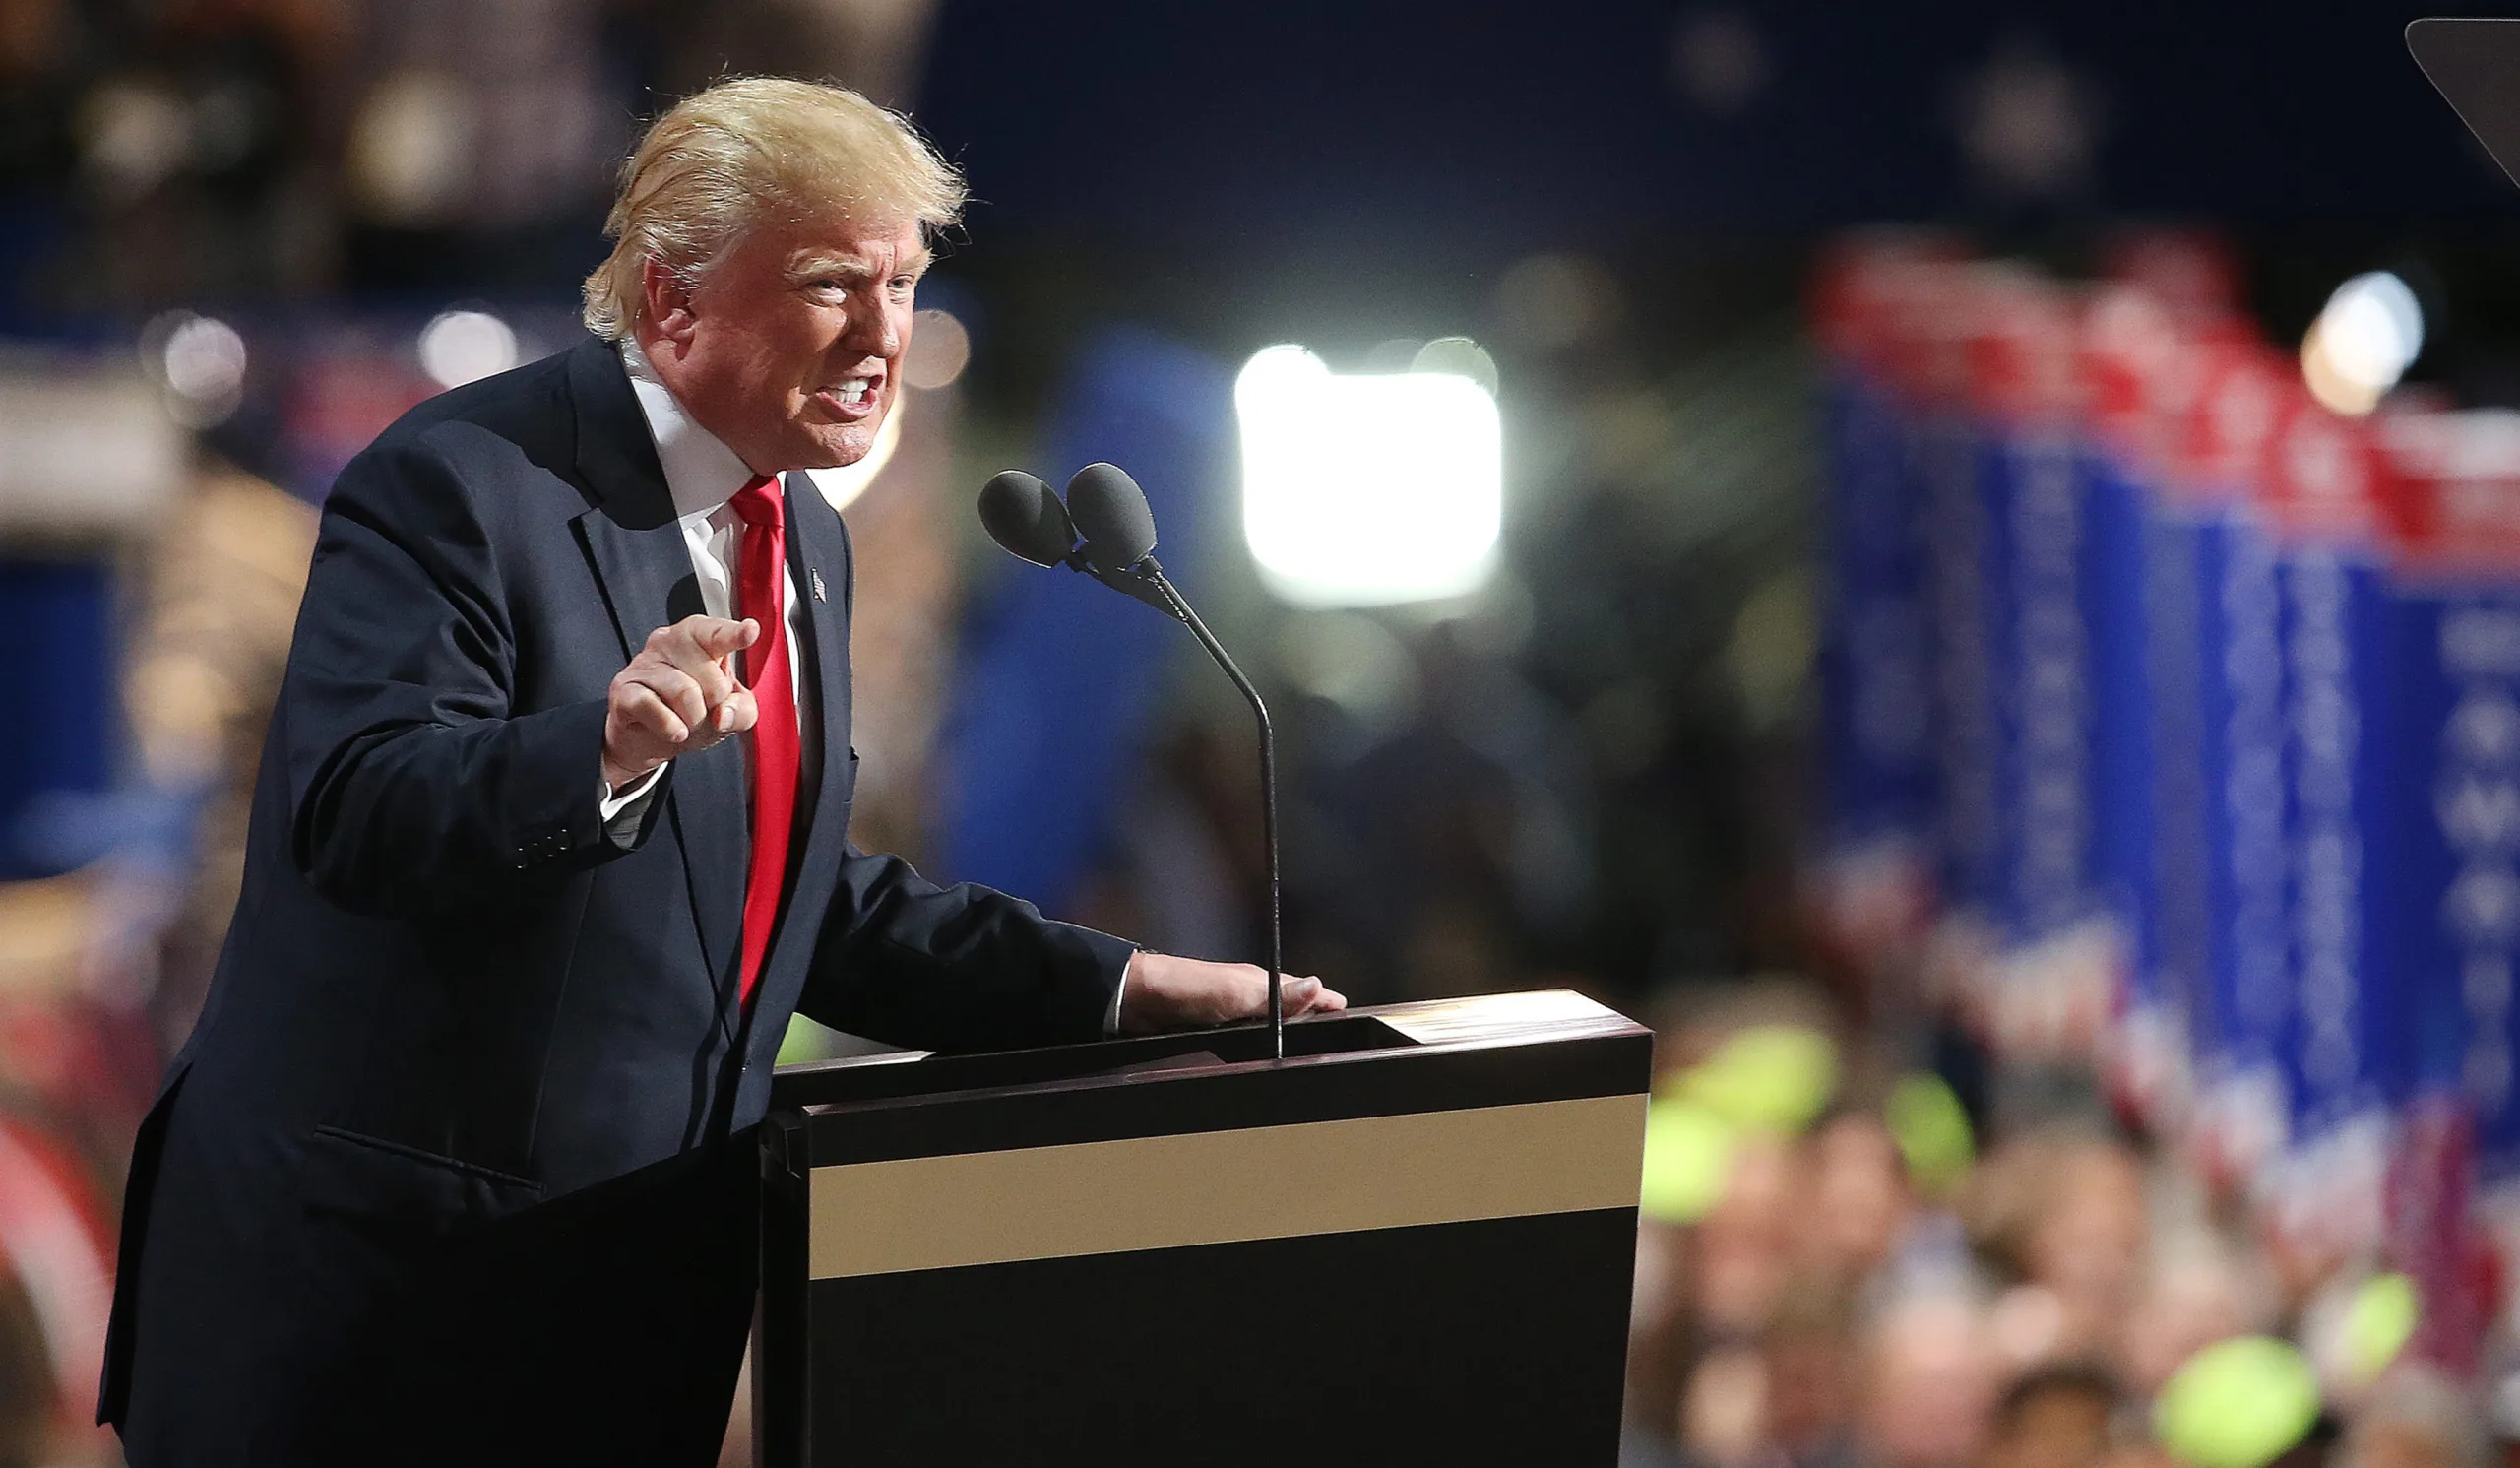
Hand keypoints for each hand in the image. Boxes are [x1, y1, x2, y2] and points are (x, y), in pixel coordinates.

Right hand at [602, 615, 760, 787]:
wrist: (647, 739)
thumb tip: (723, 714)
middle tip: (704, 709)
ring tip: (687, 722)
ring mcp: (643, 664)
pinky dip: (670, 726)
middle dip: (715, 705)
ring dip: (694, 720)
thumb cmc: (690, 714)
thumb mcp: (728, 713)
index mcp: (699, 638)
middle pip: (712, 677)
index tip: (750, 631)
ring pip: (685, 693)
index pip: (717, 633)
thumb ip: (742, 710)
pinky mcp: (623, 690)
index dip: (734, 634)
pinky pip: (653, 707)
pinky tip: (674, 730)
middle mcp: (668, 642)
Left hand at [1114, 952, 1345, 1034]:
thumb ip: (1277, 997)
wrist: (1137, 999)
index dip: (1325, 1004)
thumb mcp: (1237, 993)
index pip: (1303, 993)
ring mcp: (1230, 1015)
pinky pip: (1243, 1044)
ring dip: (1281, 1039)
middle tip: (1331, 1038)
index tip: (1347, 1013)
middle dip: (1309, 1023)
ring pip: (1266, 1030)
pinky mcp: (1212, 1032)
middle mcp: (1248, 998)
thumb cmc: (1187, 988)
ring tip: (1302, 1054)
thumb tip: (1319, 987)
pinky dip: (1256, 1050)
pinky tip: (1259, 1060)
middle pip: (1287, 1013)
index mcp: (1260, 984)